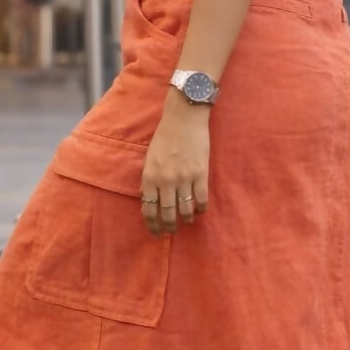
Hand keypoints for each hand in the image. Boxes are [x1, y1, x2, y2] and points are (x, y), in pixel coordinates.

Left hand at [140, 91, 210, 235]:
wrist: (184, 118)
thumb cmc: (165, 136)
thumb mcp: (149, 158)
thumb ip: (149, 178)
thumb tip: (148, 198)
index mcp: (149, 176)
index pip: (148, 208)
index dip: (152, 223)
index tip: (155, 231)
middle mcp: (165, 181)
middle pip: (167, 213)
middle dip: (168, 227)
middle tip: (170, 231)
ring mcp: (183, 178)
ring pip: (185, 210)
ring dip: (185, 220)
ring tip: (186, 222)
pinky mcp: (200, 174)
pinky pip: (201, 199)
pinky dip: (201, 209)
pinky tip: (200, 211)